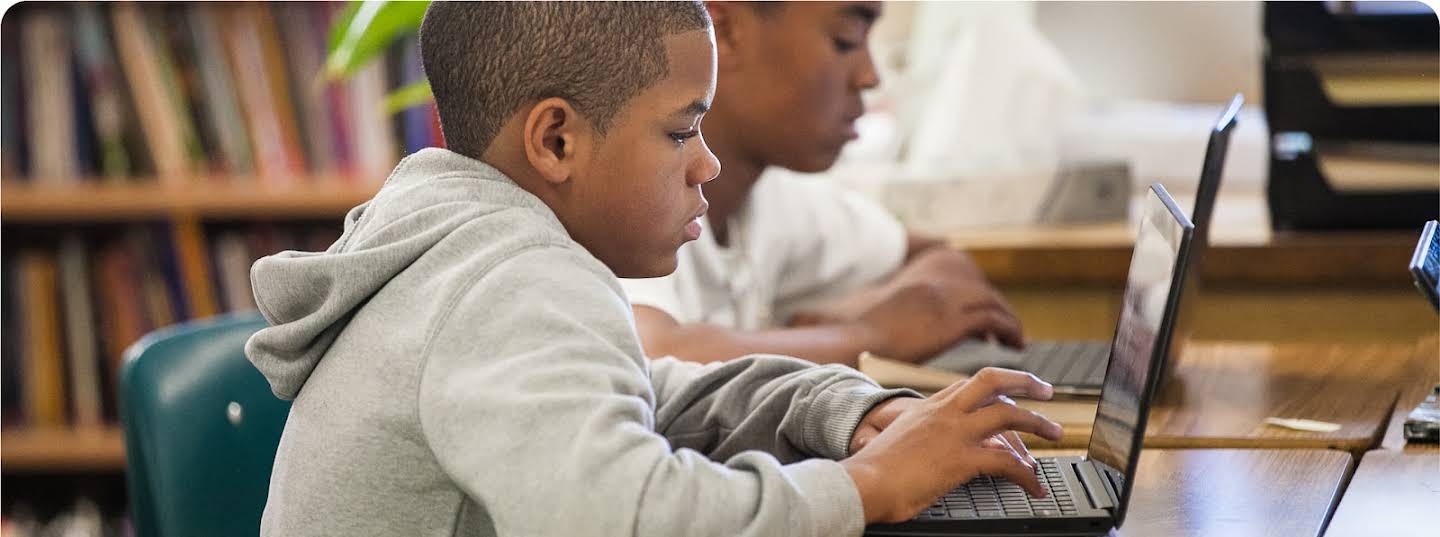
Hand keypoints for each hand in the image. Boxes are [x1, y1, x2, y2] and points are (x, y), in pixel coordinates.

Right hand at [841, 368, 1062, 523]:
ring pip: (1008, 415)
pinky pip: (1007, 462)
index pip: (967, 385)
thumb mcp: (896, 442)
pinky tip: (1033, 486)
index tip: (1009, 392)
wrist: (863, 483)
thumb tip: (927, 454)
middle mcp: (944, 413)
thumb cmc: (872, 472)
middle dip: (1024, 381)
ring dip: (1038, 423)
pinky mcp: (962, 459)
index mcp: (927, 408)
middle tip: (1046, 390)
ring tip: (1055, 433)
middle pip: (992, 381)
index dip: (995, 386)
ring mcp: (954, 433)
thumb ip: (917, 439)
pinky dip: (1026, 475)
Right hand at [852, 276, 1022, 363]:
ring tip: (1016, 341)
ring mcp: (944, 301)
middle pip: (980, 291)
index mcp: (920, 287)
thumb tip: (913, 332)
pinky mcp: (951, 321)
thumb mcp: (887, 320)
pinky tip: (1015, 346)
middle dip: (997, 309)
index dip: (978, 300)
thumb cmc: (864, 342)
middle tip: (1007, 331)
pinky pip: (992, 320)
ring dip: (1008, 321)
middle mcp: (936, 288)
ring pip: (992, 303)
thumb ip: (906, 320)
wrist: (858, 343)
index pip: (961, 285)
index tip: (986, 320)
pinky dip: (1008, 331)